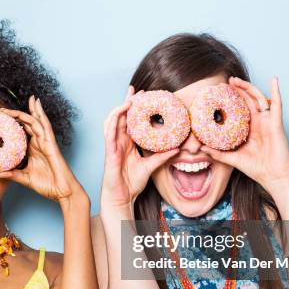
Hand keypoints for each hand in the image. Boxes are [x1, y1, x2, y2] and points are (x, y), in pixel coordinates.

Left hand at [0, 97, 85, 205]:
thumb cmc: (47, 185)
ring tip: (26, 97)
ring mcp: (45, 142)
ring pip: (35, 121)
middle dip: (13, 114)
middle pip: (26, 123)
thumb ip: (9, 174)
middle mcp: (38, 143)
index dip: (8, 124)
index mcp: (32, 149)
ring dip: (29, 109)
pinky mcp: (51, 144)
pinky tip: (37, 103)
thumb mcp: (23, 178)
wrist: (62, 192)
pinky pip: (45, 126)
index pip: (19, 132)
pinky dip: (41, 114)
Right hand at [101, 86, 178, 211]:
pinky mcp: (110, 151)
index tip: (143, 95)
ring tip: (130, 98)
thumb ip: (162, 157)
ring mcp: (113, 145)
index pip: (130, 120)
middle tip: (138, 91)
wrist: (122, 197)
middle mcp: (118, 141)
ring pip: (112, 120)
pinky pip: (110, 132)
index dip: (134, 107)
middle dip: (127, 101)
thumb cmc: (131, 183)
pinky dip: (114, 120)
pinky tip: (121, 111)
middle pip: (121, 116)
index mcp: (127, 143)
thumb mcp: (151, 166)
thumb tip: (178, 149)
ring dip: (120, 107)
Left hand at [200, 77, 288, 194]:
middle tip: (223, 83)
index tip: (217, 94)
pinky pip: (277, 104)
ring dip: (247, 87)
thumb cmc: (257, 168)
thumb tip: (201, 148)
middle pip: (247, 100)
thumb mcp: (232, 159)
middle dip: (236, 90)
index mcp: (249, 128)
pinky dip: (276, 91)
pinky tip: (274, 80)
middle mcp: (259, 122)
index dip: (230, 100)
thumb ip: (218, 153)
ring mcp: (268, 121)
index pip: (238, 110)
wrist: (274, 177)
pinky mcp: (276, 123)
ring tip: (235, 80)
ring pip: (258, 98)